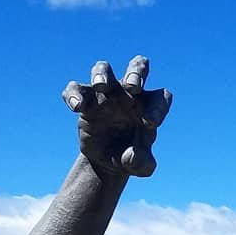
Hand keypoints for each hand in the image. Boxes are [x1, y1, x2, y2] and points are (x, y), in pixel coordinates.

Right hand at [62, 56, 171, 176]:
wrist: (109, 160)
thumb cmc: (132, 157)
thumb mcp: (140, 166)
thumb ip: (143, 163)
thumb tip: (133, 156)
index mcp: (150, 107)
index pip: (160, 98)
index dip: (159, 107)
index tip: (150, 123)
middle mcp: (130, 94)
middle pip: (137, 68)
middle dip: (136, 72)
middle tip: (133, 86)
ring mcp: (106, 94)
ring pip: (103, 69)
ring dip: (102, 74)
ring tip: (101, 87)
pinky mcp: (86, 101)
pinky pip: (76, 89)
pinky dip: (75, 94)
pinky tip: (77, 108)